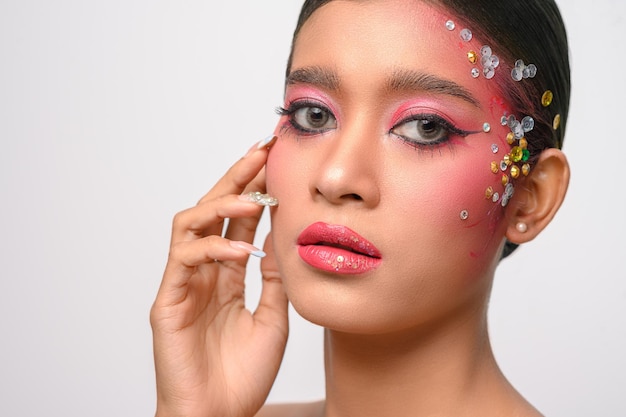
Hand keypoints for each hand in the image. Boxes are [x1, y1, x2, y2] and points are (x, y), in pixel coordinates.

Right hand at [150, 136, 288, 416]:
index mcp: (226, 274)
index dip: (254, 189)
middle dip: (236, 177)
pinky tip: (243, 250)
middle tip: (260, 150)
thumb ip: (274, 279)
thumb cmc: (242, 375)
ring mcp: (183, 283)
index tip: (275, 160)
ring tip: (255, 196)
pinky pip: (184, 259)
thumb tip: (280, 240)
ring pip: (190, 222)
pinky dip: (214, 248)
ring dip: (222, 203)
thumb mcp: (273, 317)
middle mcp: (203, 271)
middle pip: (213, 209)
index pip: (237, 220)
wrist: (219, 415)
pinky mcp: (167, 301)